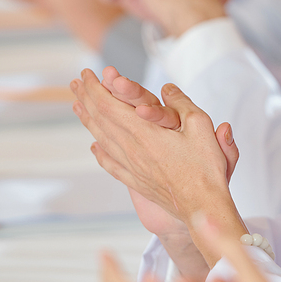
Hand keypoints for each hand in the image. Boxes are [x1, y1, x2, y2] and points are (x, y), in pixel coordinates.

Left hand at [71, 69, 245, 266]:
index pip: (107, 104)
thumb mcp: (200, 125)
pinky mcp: (136, 180)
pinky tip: (95, 147)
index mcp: (143, 132)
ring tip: (77, 107)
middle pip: (99, 119)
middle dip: (86, 97)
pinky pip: (110, 163)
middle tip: (76, 83)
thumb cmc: (204, 168)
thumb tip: (167, 88)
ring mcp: (131, 167)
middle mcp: (131, 149)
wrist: (202, 207)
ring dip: (87, 119)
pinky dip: (99, 151)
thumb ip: (182, 103)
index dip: (94, 87)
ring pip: (101, 139)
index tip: (87, 73)